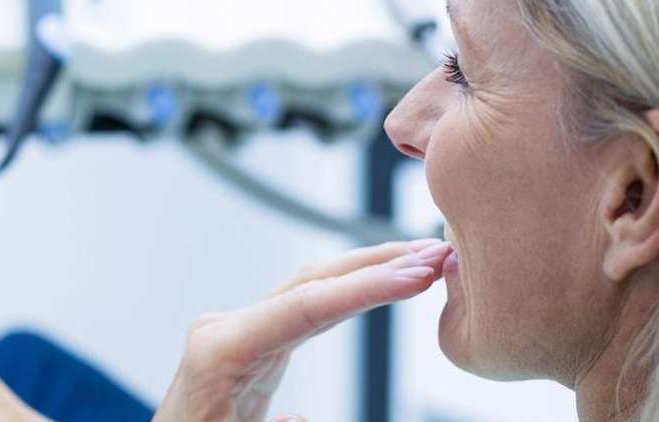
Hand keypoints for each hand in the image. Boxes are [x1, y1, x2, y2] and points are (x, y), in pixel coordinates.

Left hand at [153, 238, 451, 421]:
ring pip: (311, 289)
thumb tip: (298, 416)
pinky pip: (304, 310)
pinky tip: (384, 283)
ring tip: (426, 261)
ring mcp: (236, 333)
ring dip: (369, 272)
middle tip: (439, 253)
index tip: (418, 274)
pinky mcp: (248, 344)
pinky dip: (349, 296)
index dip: (366, 288)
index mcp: (219, 352)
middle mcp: (226, 330)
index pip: (305, 306)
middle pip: (313, 283)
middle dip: (379, 265)